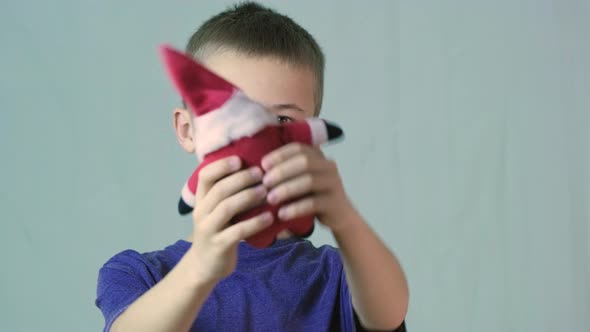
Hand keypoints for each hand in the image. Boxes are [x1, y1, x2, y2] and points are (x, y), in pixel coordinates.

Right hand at [187, 156, 272, 285]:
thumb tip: (253, 168)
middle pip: (219, 189)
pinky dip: (255, 223)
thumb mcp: (216, 211)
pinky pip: (238, 231)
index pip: (205, 176)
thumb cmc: (217, 232)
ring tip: (266, 192)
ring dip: (248, 197)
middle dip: (242, 179)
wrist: (204, 266)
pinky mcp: (219, 245)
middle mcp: (201, 212)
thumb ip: (228, 193)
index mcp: (201, 200)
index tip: (240, 160)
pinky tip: (269, 217)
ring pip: (227, 207)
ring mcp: (208, 229)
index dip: (222, 165)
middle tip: (262, 173)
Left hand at [261, 143, 356, 231]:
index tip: (263, 165)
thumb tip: (258, 167)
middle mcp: (328, 166)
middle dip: (281, 171)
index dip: (280, 155)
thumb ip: (287, 170)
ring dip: (286, 189)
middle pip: (304, 162)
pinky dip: (295, 208)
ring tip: (270, 199)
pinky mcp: (334, 202)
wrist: (339, 215)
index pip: (298, 148)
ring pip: (309, 181)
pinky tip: (282, 214)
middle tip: (264, 182)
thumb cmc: (312, 194)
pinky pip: (313, 203)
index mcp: (318, 156)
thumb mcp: (301, 178)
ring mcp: (333, 183)